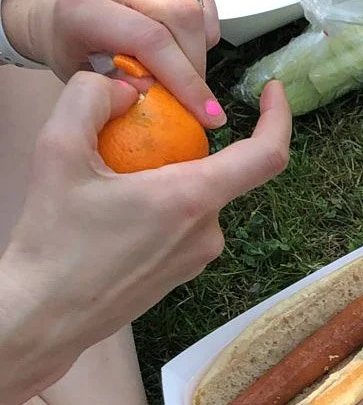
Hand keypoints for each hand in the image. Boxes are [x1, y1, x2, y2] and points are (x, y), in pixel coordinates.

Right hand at [0, 72, 290, 375]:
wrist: (42, 318)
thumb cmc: (51, 242)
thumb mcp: (56, 154)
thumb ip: (89, 100)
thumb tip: (128, 86)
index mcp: (192, 199)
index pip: (266, 154)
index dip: (279, 116)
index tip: (271, 90)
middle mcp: (208, 230)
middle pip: (218, 170)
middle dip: (183, 146)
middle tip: (129, 140)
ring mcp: (199, 256)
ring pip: (197, 197)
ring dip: (166, 179)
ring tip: (110, 182)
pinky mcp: (183, 272)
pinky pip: (184, 224)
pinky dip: (160, 206)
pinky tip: (114, 213)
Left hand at [8, 0, 225, 126]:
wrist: (68, 6)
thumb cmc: (77, 47)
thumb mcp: (88, 78)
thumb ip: (123, 87)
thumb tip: (162, 95)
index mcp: (84, 4)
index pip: (149, 39)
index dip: (183, 79)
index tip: (208, 115)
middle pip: (182, 16)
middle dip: (196, 64)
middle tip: (197, 96)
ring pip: (197, 10)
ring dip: (199, 49)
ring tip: (182, 67)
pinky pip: (206, 1)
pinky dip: (204, 31)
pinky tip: (183, 42)